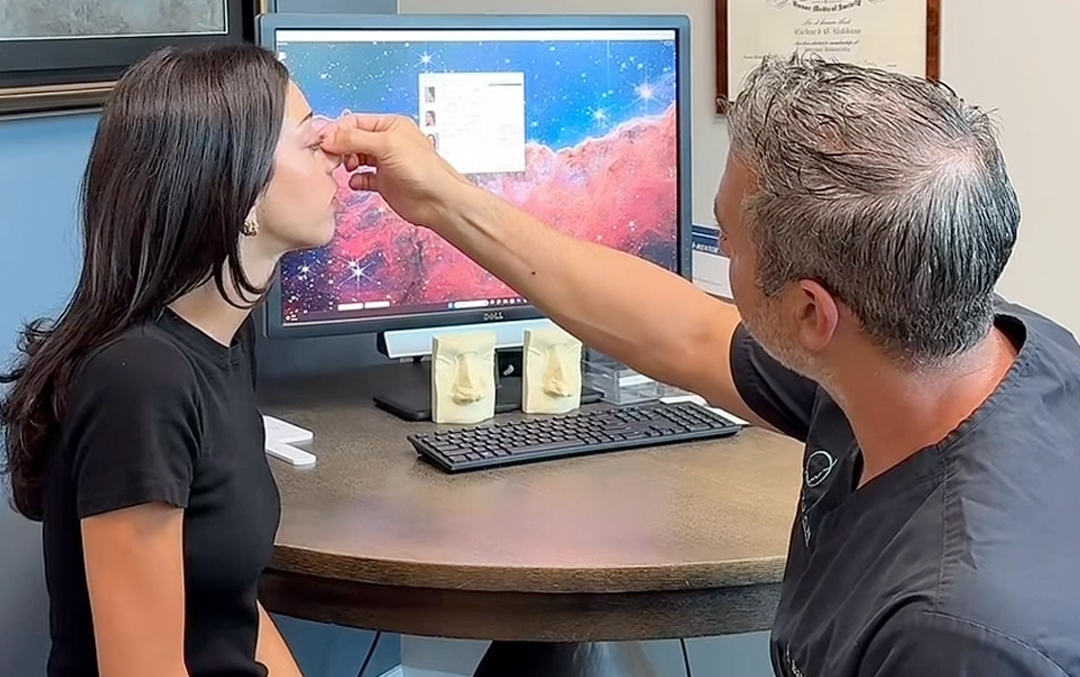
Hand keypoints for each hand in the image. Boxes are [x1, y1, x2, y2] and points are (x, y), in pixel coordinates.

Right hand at [320, 113, 474, 228]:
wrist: (438, 201)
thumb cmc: (424, 170)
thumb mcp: (386, 145)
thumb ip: (355, 139)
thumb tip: (329, 137)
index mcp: (390, 126)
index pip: (355, 122)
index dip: (337, 130)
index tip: (322, 141)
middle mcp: (387, 142)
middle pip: (353, 139)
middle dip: (339, 147)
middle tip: (330, 156)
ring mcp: (385, 163)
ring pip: (355, 158)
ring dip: (346, 162)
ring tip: (345, 168)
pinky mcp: (384, 183)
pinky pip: (362, 178)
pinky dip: (356, 180)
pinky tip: (356, 182)